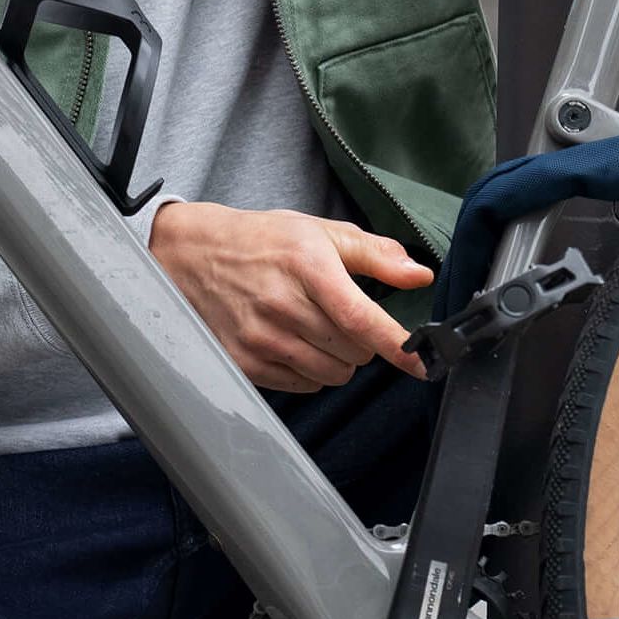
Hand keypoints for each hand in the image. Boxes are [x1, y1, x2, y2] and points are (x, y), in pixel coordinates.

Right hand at [149, 200, 433, 392]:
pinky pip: (305, 385)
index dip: (397, 346)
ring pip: (334, 373)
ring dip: (338, 358)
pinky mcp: (246, 363)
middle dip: (361, 340)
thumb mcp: (319, 233)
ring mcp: (261, 338)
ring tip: (314, 327)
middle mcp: (282, 305)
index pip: (361, 318)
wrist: (193, 256)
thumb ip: (375, 254)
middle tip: (338, 314)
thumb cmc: (262, 242)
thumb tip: (420, 275)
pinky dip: (311, 370)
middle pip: (354, 352)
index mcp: (306, 266)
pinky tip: (294, 341)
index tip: (425, 365)